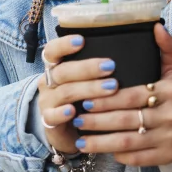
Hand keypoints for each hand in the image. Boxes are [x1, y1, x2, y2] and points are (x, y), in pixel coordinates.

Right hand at [35, 34, 119, 153]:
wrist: (68, 130)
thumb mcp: (85, 80)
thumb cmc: (82, 98)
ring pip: (65, 92)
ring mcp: (46, 102)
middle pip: (63, 71)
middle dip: (87, 68)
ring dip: (89, 89)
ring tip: (112, 87)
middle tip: (110, 66)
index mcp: (55, 67)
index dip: (64, 44)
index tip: (81, 40)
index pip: (52, 51)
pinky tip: (73, 111)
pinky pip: (52, 116)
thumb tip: (125, 52)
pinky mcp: (48, 121)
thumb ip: (97, 67)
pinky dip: (62, 113)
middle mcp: (48, 82)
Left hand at [72, 24, 171, 166]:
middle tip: (77, 117)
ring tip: (80, 138)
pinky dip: (115, 155)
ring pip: (127, 142)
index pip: (132, 95)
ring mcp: (170, 138)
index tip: (85, 99)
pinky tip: (99, 150)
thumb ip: (166, 47)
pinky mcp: (167, 156)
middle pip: (126, 119)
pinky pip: (135, 158)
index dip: (106, 99)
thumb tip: (155, 26)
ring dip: (100, 142)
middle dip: (97, 121)